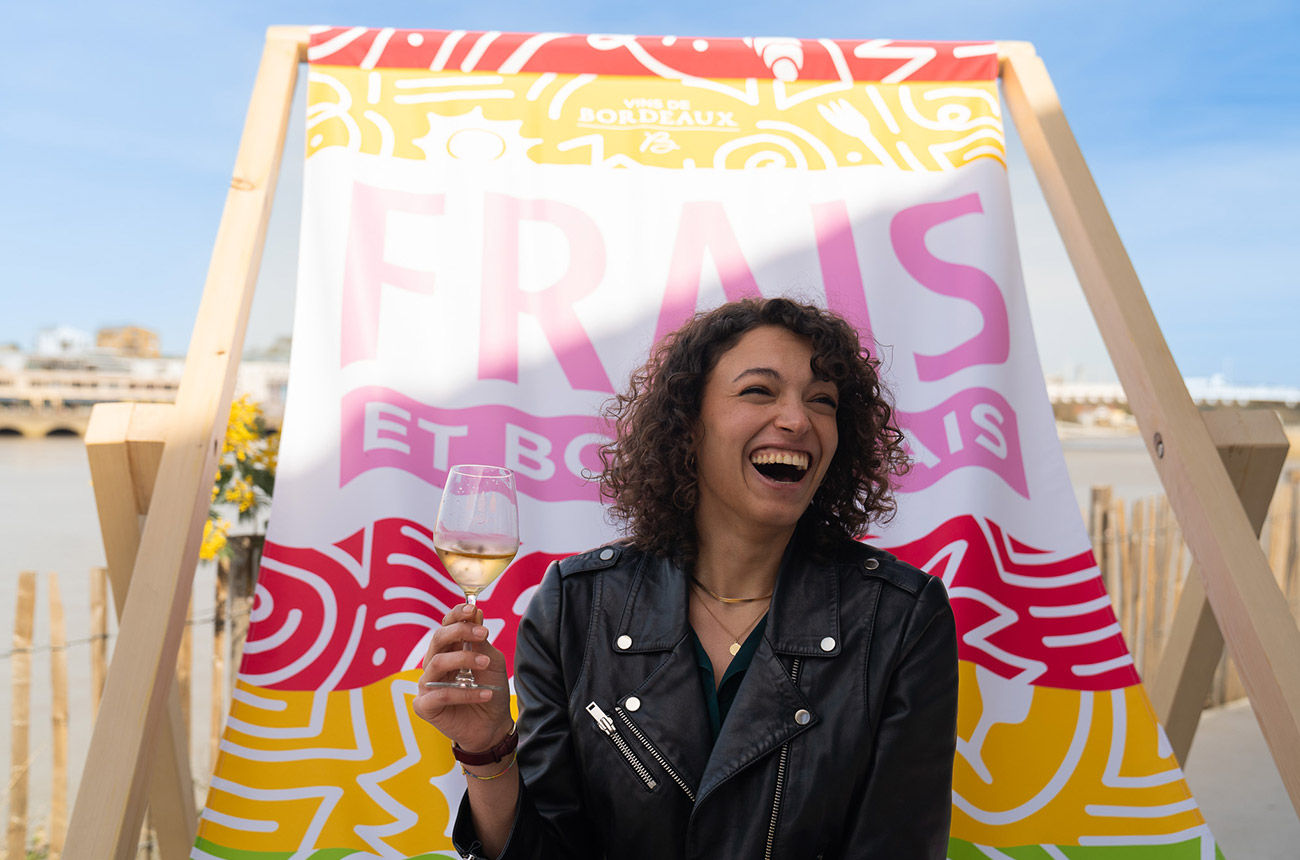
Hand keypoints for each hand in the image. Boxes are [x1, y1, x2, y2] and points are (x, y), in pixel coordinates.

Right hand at [412, 604, 513, 752]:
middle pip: (438, 638)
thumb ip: (481, 641)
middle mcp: (434, 664)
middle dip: (460, 631)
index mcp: (448, 650)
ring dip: (464, 659)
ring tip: (486, 664)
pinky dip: (465, 693)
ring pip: (437, 663)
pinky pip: (440, 694)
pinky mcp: (424, 706)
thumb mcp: (491, 662)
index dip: (456, 615)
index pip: (445, 626)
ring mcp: (426, 685)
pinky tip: (485, 693)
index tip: (472, 609)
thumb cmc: (490, 691)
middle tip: (483, 634)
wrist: (492, 725)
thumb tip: (475, 612)